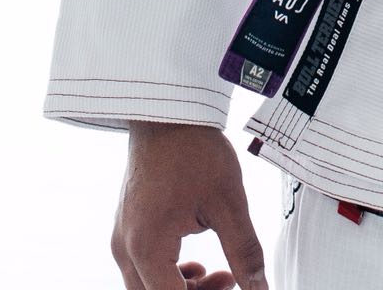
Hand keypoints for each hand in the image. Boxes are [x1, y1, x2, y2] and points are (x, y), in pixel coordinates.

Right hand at [111, 122, 269, 289]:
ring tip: (220, 276)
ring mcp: (122, 238)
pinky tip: (197, 267)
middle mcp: (126, 248)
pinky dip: (170, 275)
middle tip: (230, 284)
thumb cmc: (194, 148)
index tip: (231, 289)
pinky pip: (143, 269)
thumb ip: (244, 251)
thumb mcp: (228, 201)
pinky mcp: (127, 226)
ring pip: (147, 288)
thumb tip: (260, 286)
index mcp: (147, 246)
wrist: (169, 111)